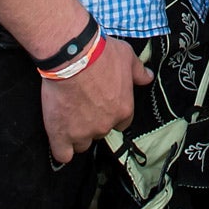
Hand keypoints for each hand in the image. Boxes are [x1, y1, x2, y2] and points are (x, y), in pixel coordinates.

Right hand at [42, 36, 151, 164]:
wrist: (72, 56)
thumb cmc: (101, 54)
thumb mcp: (127, 57)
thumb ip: (138, 71)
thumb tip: (148, 76)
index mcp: (123, 110)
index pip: (122, 123)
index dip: (112, 114)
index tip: (102, 104)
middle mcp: (105, 125)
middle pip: (101, 132)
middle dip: (93, 122)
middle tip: (83, 106)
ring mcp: (82, 132)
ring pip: (83, 144)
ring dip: (78, 135)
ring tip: (69, 119)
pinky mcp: (61, 134)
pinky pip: (63, 154)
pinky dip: (62, 149)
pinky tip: (60, 139)